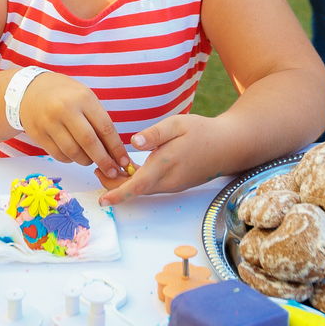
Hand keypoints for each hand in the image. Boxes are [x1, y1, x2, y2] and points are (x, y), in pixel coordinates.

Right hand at [19, 72, 132, 179]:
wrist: (30, 90)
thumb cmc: (65, 95)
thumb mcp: (85, 98)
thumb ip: (98, 120)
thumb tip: (114, 151)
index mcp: (83, 98)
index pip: (105, 128)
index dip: (116, 148)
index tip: (124, 161)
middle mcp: (66, 109)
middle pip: (89, 142)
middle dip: (103, 161)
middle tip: (112, 172)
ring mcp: (50, 122)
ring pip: (73, 152)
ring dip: (86, 161)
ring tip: (91, 159)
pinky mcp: (38, 134)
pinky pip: (59, 155)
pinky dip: (70, 159)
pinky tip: (74, 155)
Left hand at [99, 113, 223, 204]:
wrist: (228, 146)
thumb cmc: (202, 132)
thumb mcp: (178, 124)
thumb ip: (155, 134)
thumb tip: (134, 141)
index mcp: (165, 165)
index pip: (138, 185)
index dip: (118, 193)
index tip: (102, 200)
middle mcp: (168, 181)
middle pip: (135, 190)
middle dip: (113, 185)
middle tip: (96, 168)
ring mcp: (172, 186)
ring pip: (142, 189)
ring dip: (124, 183)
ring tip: (107, 166)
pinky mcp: (174, 184)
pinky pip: (150, 186)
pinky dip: (136, 181)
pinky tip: (129, 167)